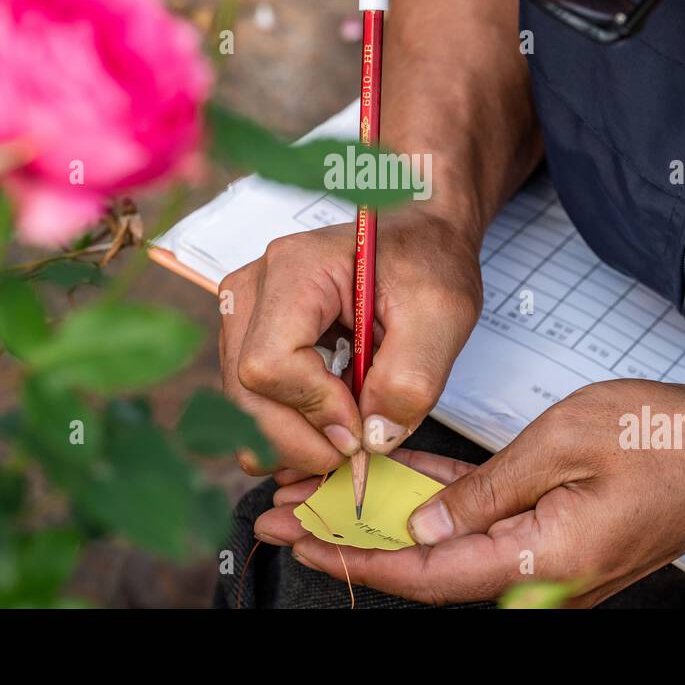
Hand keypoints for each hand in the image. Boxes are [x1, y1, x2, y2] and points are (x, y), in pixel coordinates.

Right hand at [217, 211, 482, 475]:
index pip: (270, 364)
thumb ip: (411, 379)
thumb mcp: (442, 314)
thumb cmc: (428, 262)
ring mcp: (245, 314)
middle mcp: (254, 288)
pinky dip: (288, 429)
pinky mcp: (249, 337)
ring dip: (295, 438)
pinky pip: (250, 403)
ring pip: (242, 407)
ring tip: (349, 430)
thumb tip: (371, 438)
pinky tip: (329, 423)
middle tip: (359, 447)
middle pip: (245, 393)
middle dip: (302, 439)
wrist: (420, 236)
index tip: (365, 423)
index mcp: (296, 269)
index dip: (316, 408)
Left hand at [253, 379, 684, 604]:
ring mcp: (546, 560)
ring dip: (384, 524)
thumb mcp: (567, 444)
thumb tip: (420, 527)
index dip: (355, 558)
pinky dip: (434, 508)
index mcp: (539, 561)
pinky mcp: (553, 537)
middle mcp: (537, 577)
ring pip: (445, 548)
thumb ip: (488, 491)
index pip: (425, 574)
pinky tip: (396, 486)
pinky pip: (481, 526)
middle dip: (351, 541)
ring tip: (321, 497)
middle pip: (423, 568)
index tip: (299, 537)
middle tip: (284, 514)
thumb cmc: (669, 444)